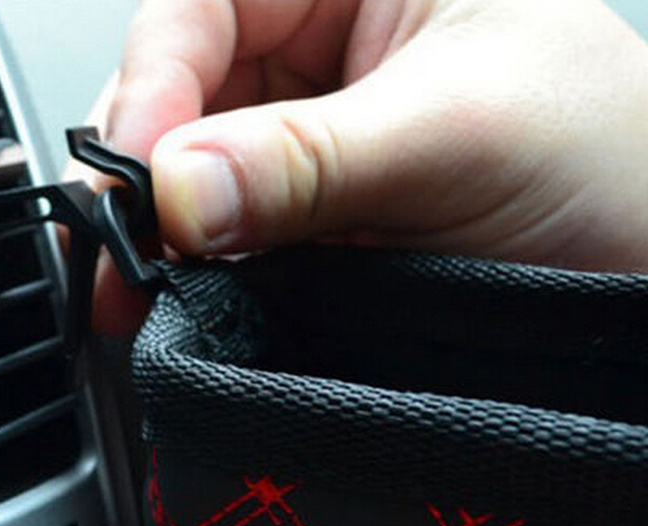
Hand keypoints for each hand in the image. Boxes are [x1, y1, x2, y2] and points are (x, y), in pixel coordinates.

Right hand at [69, 0, 647, 333]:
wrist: (641, 284)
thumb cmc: (608, 168)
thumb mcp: (457, 138)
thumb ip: (310, 160)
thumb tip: (179, 186)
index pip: (208, 4)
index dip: (156, 81)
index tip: (144, 172)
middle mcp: (328, 56)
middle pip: (183, 92)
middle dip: (143, 169)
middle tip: (127, 245)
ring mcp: (310, 148)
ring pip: (194, 174)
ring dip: (162, 231)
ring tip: (143, 287)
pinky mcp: (309, 227)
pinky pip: (229, 239)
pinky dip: (198, 271)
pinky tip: (185, 297)